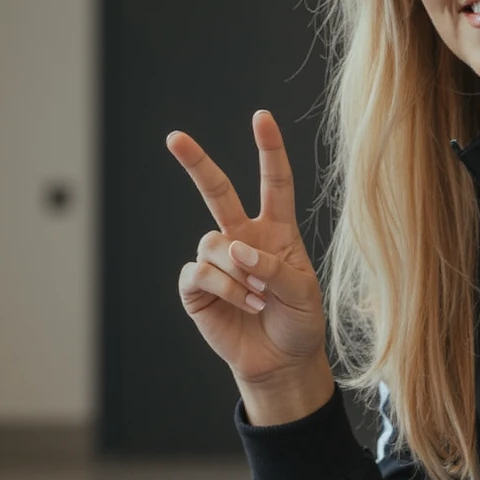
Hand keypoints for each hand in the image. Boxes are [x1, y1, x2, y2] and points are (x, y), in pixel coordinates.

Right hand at [169, 110, 328, 388]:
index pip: (274, 183)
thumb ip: (276, 268)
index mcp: (276, 231)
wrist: (282, 361)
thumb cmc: (299, 322)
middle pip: (217, 191)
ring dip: (237, 271)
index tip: (261, 117)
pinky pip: (201, 273)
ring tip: (259, 298)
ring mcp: (218, 262)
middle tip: (174, 138)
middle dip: (196, 163)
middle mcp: (243, 238)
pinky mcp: (198, 288)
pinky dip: (225, 288)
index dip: (269, 150)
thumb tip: (237, 249)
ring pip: (213, 243)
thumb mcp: (304, 293)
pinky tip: (245, 305)